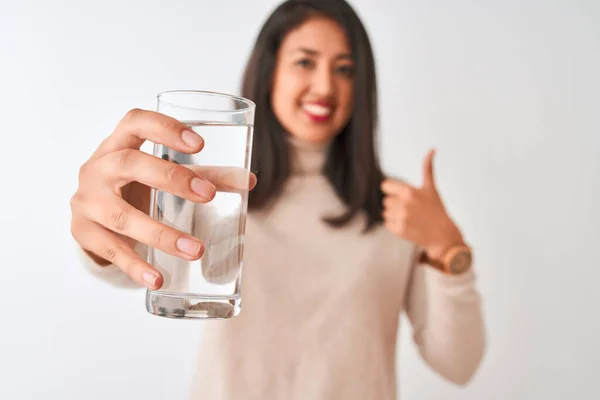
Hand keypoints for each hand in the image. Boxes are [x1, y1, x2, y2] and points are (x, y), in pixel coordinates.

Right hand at [70, 109, 256, 288]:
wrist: (89, 214)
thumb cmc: (134, 185)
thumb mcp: (161, 174)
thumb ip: (204, 176)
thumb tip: (249, 182)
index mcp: (119, 143)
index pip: (135, 122)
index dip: (164, 128)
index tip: (198, 145)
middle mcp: (98, 167)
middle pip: (129, 164)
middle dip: (171, 179)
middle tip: (207, 196)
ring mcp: (87, 200)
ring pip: (121, 215)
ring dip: (161, 234)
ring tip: (196, 250)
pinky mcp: (83, 231)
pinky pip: (111, 250)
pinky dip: (136, 266)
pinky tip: (157, 278)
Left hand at [381, 149, 463, 261]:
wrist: (442, 234)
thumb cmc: (436, 209)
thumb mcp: (431, 188)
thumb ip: (427, 168)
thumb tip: (432, 149)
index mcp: (409, 191)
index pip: (385, 186)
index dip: (392, 190)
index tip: (401, 195)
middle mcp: (403, 204)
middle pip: (385, 200)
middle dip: (395, 203)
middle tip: (410, 208)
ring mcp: (400, 217)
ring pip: (385, 212)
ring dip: (394, 214)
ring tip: (409, 217)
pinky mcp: (398, 230)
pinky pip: (386, 223)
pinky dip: (394, 224)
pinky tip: (406, 224)